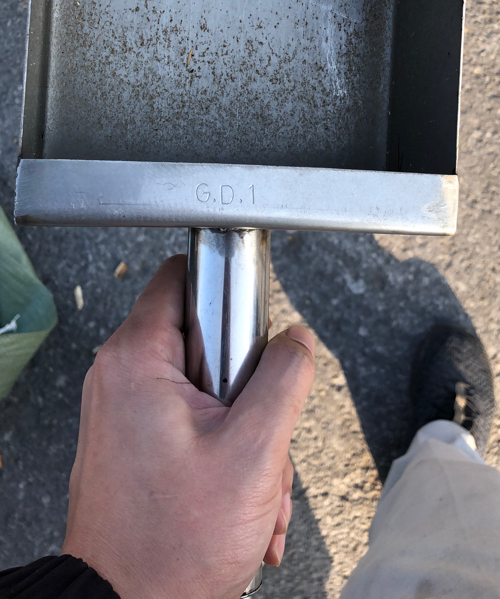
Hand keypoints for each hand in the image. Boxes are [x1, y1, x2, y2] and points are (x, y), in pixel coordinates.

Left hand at [62, 254, 314, 598]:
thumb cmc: (174, 542)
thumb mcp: (253, 451)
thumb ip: (284, 378)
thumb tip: (298, 338)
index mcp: (137, 359)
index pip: (183, 275)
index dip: (229, 290)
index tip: (255, 328)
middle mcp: (120, 375)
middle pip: (207, 342)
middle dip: (251, 395)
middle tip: (258, 441)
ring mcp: (123, 411)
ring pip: (208, 392)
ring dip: (245, 439)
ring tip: (254, 490)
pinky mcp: (131, 442)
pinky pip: (191, 425)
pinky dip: (223, 457)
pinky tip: (239, 504)